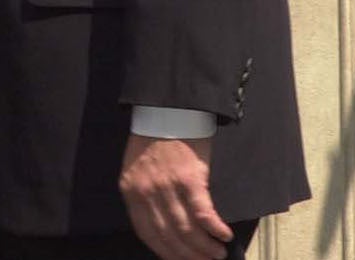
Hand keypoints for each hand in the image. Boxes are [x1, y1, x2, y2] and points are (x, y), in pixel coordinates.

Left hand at [118, 134, 232, 259]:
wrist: (168, 110)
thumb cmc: (153, 139)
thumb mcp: (136, 169)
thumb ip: (144, 196)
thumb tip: (164, 227)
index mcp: (131, 190)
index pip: (146, 232)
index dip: (165, 252)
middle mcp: (146, 192)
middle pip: (168, 235)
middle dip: (188, 255)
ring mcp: (167, 185)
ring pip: (186, 228)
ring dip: (204, 247)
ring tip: (217, 253)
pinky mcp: (189, 177)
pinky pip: (202, 212)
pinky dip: (214, 228)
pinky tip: (224, 234)